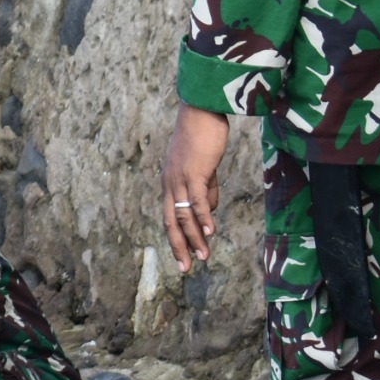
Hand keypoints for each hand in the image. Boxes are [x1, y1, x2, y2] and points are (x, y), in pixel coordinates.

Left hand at [162, 104, 229, 270]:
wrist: (200, 111)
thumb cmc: (203, 136)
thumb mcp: (204, 168)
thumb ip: (206, 190)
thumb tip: (208, 212)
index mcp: (170, 184)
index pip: (171, 217)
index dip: (177, 239)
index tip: (184, 257)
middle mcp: (170, 184)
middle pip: (172, 222)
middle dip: (179, 247)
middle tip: (186, 268)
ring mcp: (180, 178)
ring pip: (184, 215)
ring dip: (194, 238)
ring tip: (204, 256)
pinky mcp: (194, 171)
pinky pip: (197, 199)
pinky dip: (202, 217)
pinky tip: (210, 232)